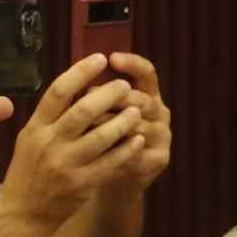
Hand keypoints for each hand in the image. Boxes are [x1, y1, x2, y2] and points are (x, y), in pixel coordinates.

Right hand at [0, 55, 146, 226]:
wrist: (24, 213)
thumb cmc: (29, 172)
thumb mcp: (29, 140)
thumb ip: (50, 117)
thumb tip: (77, 86)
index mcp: (34, 129)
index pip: (58, 92)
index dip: (80, 72)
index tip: (100, 58)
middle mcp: (48, 144)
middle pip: (84, 110)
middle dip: (110, 94)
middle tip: (125, 85)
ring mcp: (66, 164)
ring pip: (103, 135)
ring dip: (124, 120)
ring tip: (137, 110)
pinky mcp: (82, 183)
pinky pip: (112, 161)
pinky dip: (127, 148)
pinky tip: (136, 139)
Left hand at [94, 52, 170, 199]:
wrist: (112, 179)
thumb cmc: (99, 139)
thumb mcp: (95, 113)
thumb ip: (92, 94)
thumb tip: (74, 72)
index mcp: (146, 95)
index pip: (146, 73)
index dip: (132, 64)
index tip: (111, 58)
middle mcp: (158, 112)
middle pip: (142, 98)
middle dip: (115, 96)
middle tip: (89, 93)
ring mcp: (162, 135)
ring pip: (139, 125)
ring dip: (112, 122)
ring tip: (87, 125)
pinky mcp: (159, 158)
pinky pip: (139, 151)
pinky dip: (119, 150)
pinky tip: (101, 149)